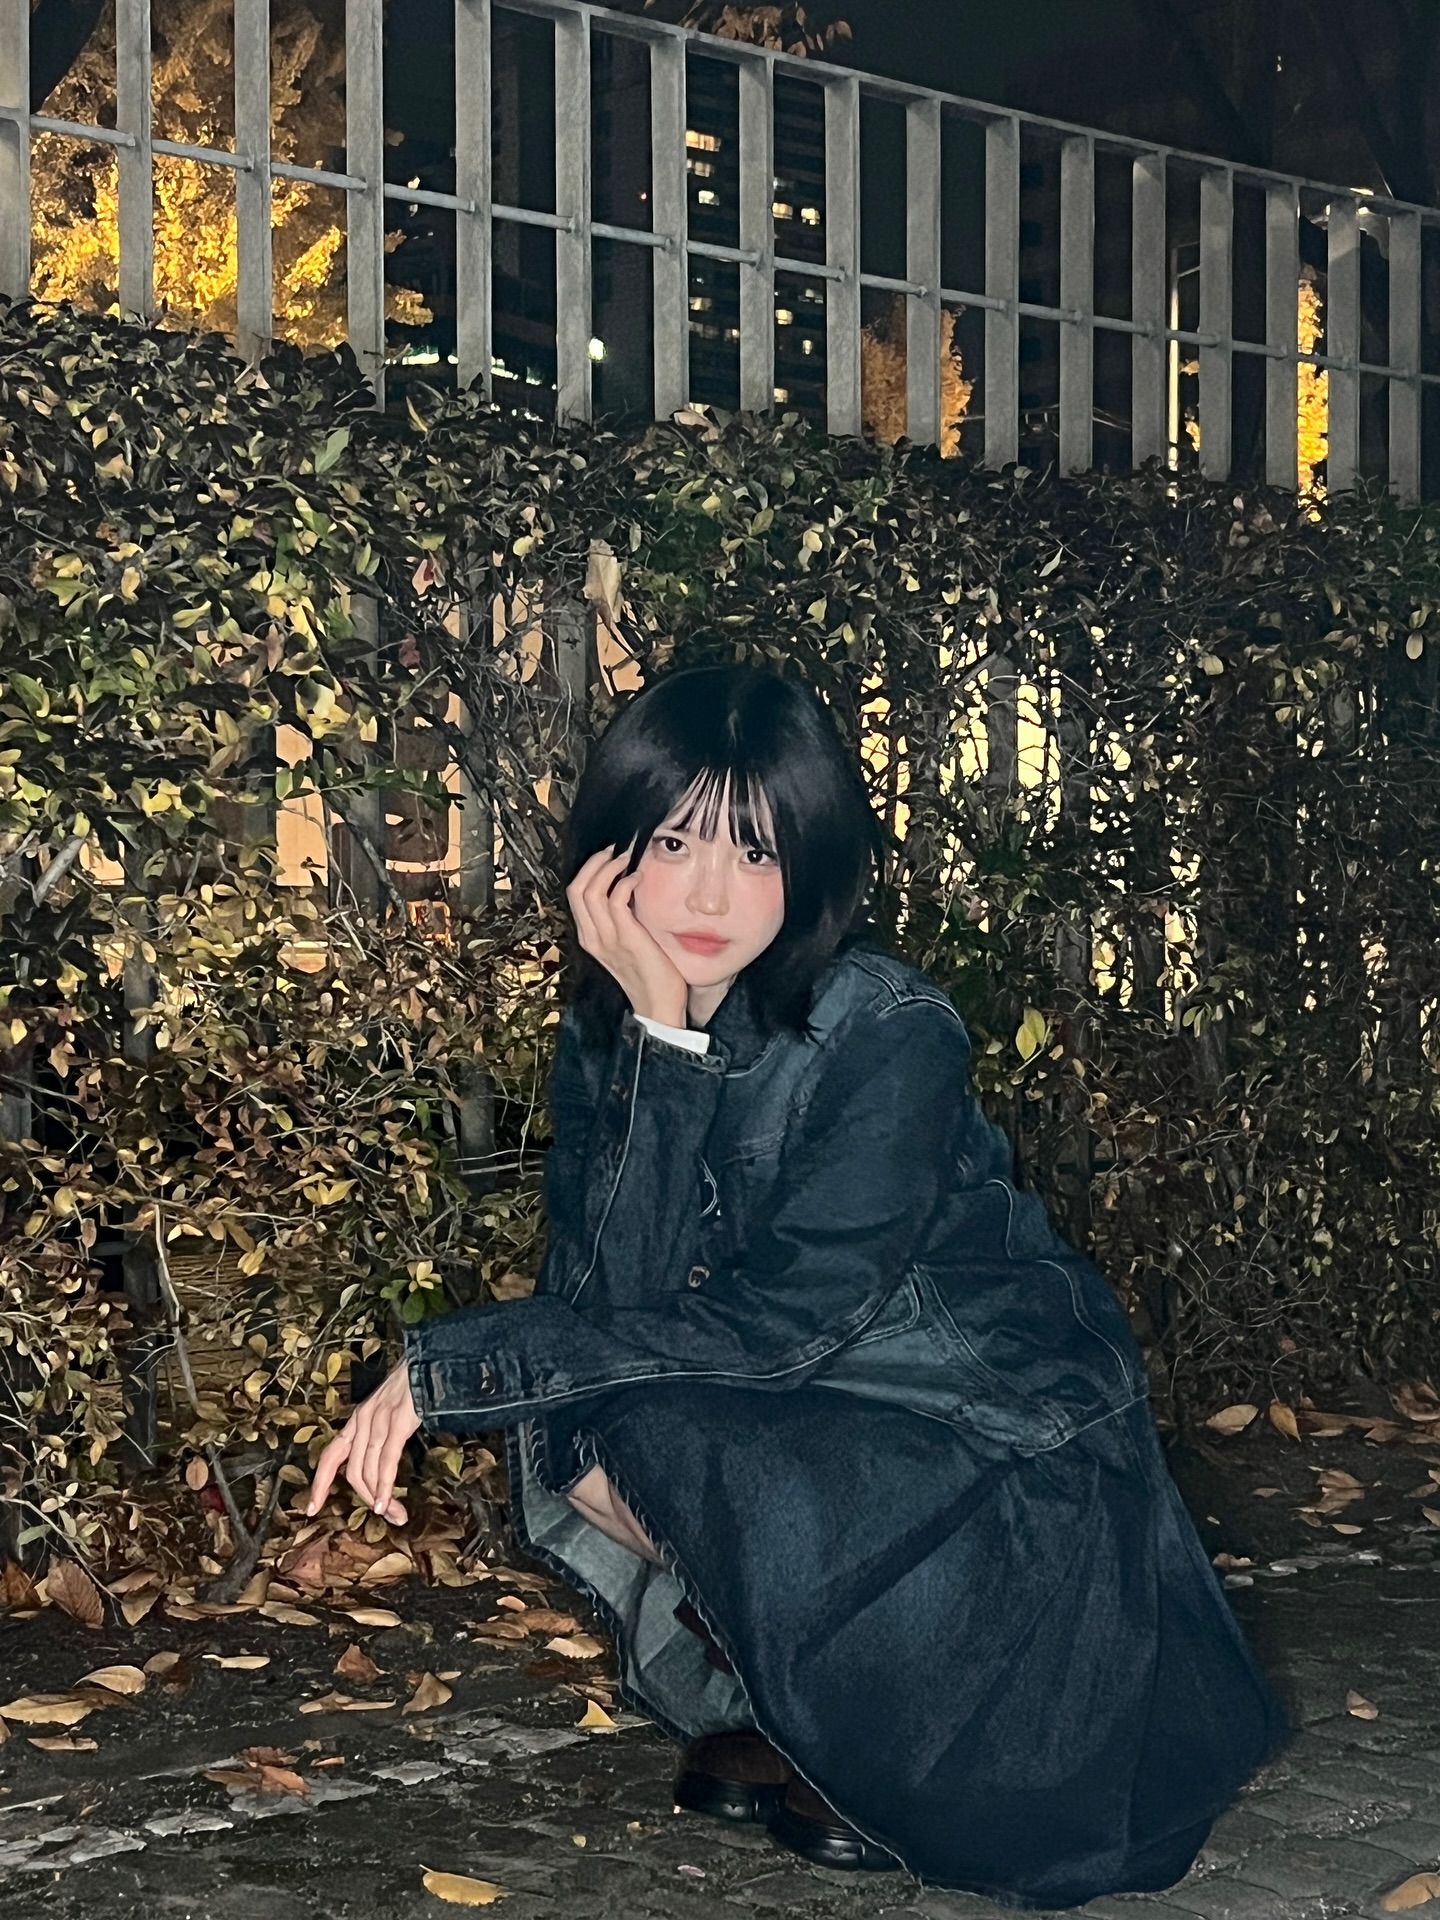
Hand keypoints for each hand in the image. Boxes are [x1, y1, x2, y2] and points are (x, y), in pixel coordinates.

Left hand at [305, 1362, 420, 1524]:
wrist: (428, 1362)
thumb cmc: (411, 1388)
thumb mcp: (385, 1410)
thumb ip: (378, 1434)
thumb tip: (381, 1467)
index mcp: (357, 1420)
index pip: (331, 1456)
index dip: (320, 1484)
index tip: (311, 1509)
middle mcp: (362, 1422)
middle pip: (353, 1472)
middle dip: (365, 1499)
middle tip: (384, 1517)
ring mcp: (378, 1421)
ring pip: (369, 1470)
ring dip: (380, 1498)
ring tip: (395, 1516)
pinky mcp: (397, 1422)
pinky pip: (387, 1461)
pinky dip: (384, 1487)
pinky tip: (386, 1504)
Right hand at [567, 842, 689, 1026]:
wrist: (658, 1004)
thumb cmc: (647, 973)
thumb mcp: (625, 943)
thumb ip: (619, 920)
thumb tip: (626, 887)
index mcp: (588, 937)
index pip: (574, 894)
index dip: (588, 869)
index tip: (608, 856)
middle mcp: (591, 937)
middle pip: (576, 888)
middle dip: (595, 862)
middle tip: (616, 850)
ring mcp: (607, 938)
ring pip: (591, 891)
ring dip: (610, 868)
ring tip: (627, 859)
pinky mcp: (626, 938)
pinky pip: (616, 900)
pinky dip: (625, 882)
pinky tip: (638, 878)